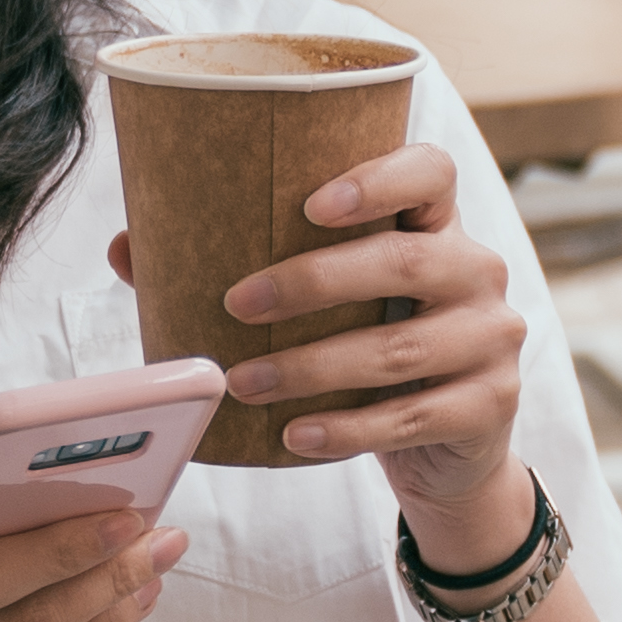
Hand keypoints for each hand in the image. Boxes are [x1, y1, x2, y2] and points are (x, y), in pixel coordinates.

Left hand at [112, 141, 537, 555]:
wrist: (448, 450)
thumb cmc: (371, 353)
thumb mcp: (327, 307)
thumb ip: (243, 268)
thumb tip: (127, 248)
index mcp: (439, 225)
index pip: (431, 172)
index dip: (378, 178)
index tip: (311, 202)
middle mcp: (478, 271)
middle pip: (405, 260)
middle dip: (313, 281)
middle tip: (236, 302)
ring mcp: (493, 338)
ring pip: (400, 349)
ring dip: (311, 367)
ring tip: (243, 383)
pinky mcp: (492, 404)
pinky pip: (413, 416)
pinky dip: (347, 428)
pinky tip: (295, 434)